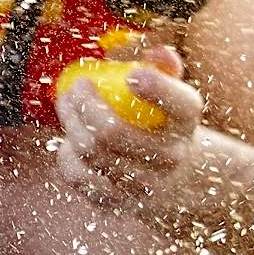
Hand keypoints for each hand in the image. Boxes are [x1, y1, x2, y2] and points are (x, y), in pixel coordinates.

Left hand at [54, 45, 204, 213]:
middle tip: (76, 86)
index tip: (131, 75)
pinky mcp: (116, 204)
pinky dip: (67, 155)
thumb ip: (165, 67)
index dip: (157, 89)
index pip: (180, 105)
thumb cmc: (163, 122)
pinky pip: (78, 177)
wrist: (172, 179)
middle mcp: (169, 159)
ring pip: (90, 153)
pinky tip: (70, 140)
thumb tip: (157, 51)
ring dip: (70, 123)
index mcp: (186, 123)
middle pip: (112, 132)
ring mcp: (142, 186)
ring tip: (67, 103)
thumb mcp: (172, 95)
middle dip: (84, 104)